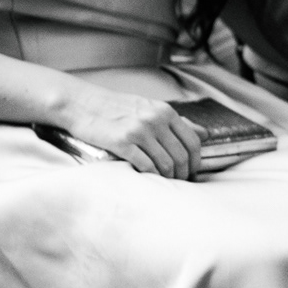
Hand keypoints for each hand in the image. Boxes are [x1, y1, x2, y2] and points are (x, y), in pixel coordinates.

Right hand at [63, 89, 203, 180]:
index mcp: (165, 111)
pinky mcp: (122, 142)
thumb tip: (205, 134)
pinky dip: (150, 177)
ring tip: (163, 183)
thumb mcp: (149, 108)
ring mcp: (139, 131)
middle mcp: (156, 120)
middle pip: (181, 155)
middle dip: (183, 174)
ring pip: (166, 164)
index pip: (193, 141)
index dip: (196, 161)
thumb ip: (176, 122)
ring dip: (167, 178)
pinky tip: (148, 179)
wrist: (82, 104)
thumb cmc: (116, 108)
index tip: (191, 172)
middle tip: (178, 183)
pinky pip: (146, 166)